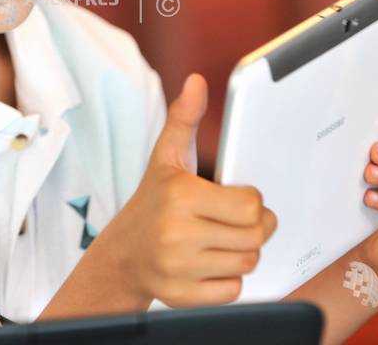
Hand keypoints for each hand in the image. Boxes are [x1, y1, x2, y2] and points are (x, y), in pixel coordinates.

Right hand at [92, 73, 277, 307]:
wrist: (121, 255)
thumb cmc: (153, 201)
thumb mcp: (165, 158)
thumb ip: (184, 118)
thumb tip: (196, 81)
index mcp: (180, 196)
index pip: (252, 205)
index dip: (251, 202)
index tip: (235, 198)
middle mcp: (177, 234)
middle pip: (256, 236)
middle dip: (254, 228)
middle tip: (236, 221)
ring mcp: (179, 268)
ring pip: (248, 263)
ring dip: (241, 252)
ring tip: (220, 240)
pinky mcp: (183, 297)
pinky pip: (234, 291)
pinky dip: (228, 280)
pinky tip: (209, 264)